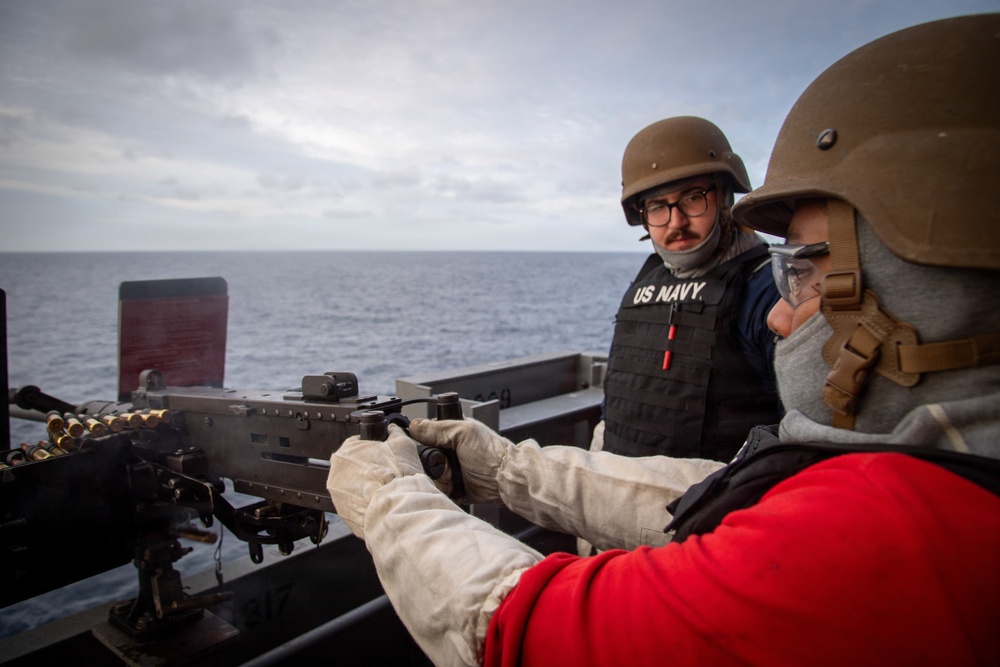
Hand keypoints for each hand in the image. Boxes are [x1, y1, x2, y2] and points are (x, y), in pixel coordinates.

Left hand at [326, 424, 424, 538]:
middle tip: (387, 474)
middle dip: (369, 469)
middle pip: (354, 466)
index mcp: (347, 451)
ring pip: (353, 486)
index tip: (384, 456)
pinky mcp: (343, 514)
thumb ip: (394, 432)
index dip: (374, 449)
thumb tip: (392, 430)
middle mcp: (336, 473)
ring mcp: (337, 495)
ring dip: (366, 487)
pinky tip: (380, 501)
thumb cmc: (398, 477)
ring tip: (385, 489)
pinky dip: (365, 503)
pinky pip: (354, 504)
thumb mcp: (403, 444)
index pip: (357, 443)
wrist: (399, 508)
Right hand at [407, 418, 513, 503]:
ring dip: (439, 479)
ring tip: (454, 477)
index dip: (423, 443)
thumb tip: (414, 425)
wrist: (506, 480)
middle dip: (432, 465)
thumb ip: (437, 428)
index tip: (429, 449)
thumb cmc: (492, 454)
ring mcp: (452, 470)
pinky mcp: (455, 488)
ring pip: (430, 476)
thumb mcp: (463, 433)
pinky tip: (454, 487)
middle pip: (425, 459)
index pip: (425, 437)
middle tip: (446, 464)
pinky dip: (443, 490)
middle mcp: (450, 452)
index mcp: (452, 434)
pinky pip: (439, 490)